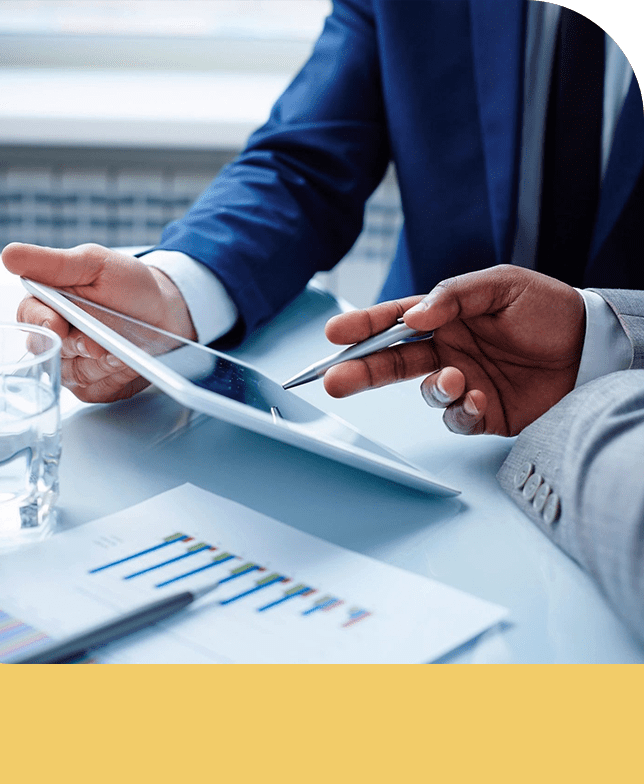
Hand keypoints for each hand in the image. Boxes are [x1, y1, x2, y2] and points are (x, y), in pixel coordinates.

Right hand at [2, 243, 196, 402]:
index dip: (42, 322)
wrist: (167, 313)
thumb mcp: (93, 264)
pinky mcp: (92, 387)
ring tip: (123, 348)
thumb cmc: (129, 285)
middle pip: (48, 351)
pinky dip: (112, 377)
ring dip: (100, 362)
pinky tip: (126, 363)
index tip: (58, 324)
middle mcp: (54, 338)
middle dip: (79, 345)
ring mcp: (71, 365)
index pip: (29, 317)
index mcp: (48, 304)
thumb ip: (52, 264)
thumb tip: (8, 255)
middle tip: (101, 341)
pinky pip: (92, 390)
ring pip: (72, 374)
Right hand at [322, 265, 585, 435]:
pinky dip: (461, 411)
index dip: (362, 327)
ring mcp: (462, 383)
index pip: (394, 322)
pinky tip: (476, 397)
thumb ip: (453, 296)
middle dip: (359, 371)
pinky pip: (457, 419)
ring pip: (424, 393)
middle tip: (334, 379)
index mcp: (445, 319)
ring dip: (431, 388)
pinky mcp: (482, 413)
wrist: (595, 347)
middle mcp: (447, 351)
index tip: (335, 335)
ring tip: (452, 379)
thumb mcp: (502, 284)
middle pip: (391, 363)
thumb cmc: (550, 310)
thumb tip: (413, 318)